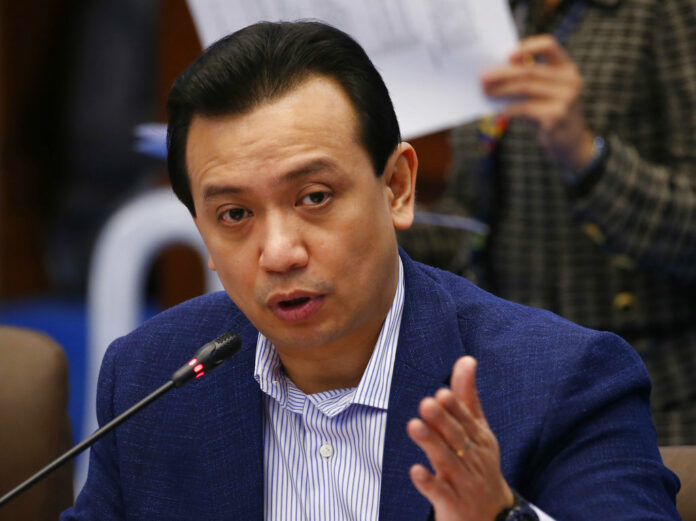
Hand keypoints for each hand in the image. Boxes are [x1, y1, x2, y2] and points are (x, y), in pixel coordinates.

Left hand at [407, 356, 512, 520]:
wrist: (491, 517)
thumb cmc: (479, 464)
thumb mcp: (478, 430)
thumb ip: (467, 396)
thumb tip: (466, 359)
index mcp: (480, 439)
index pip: (466, 421)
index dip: (454, 408)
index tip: (441, 393)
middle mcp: (473, 459)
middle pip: (456, 438)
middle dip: (442, 421)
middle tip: (427, 403)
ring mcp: (463, 483)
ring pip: (446, 461)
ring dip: (430, 443)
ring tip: (413, 426)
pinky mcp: (452, 504)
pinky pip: (439, 493)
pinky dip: (428, 482)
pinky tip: (415, 470)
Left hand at [482, 35, 593, 170]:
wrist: (569, 142)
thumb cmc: (550, 112)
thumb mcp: (543, 93)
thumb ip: (529, 80)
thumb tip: (494, 73)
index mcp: (566, 68)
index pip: (549, 45)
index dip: (527, 46)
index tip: (506, 55)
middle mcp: (569, 80)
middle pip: (529, 70)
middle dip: (502, 73)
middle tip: (483, 77)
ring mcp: (565, 98)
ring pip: (525, 88)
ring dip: (501, 90)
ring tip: (487, 92)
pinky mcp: (556, 115)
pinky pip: (525, 108)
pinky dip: (509, 109)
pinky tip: (499, 111)